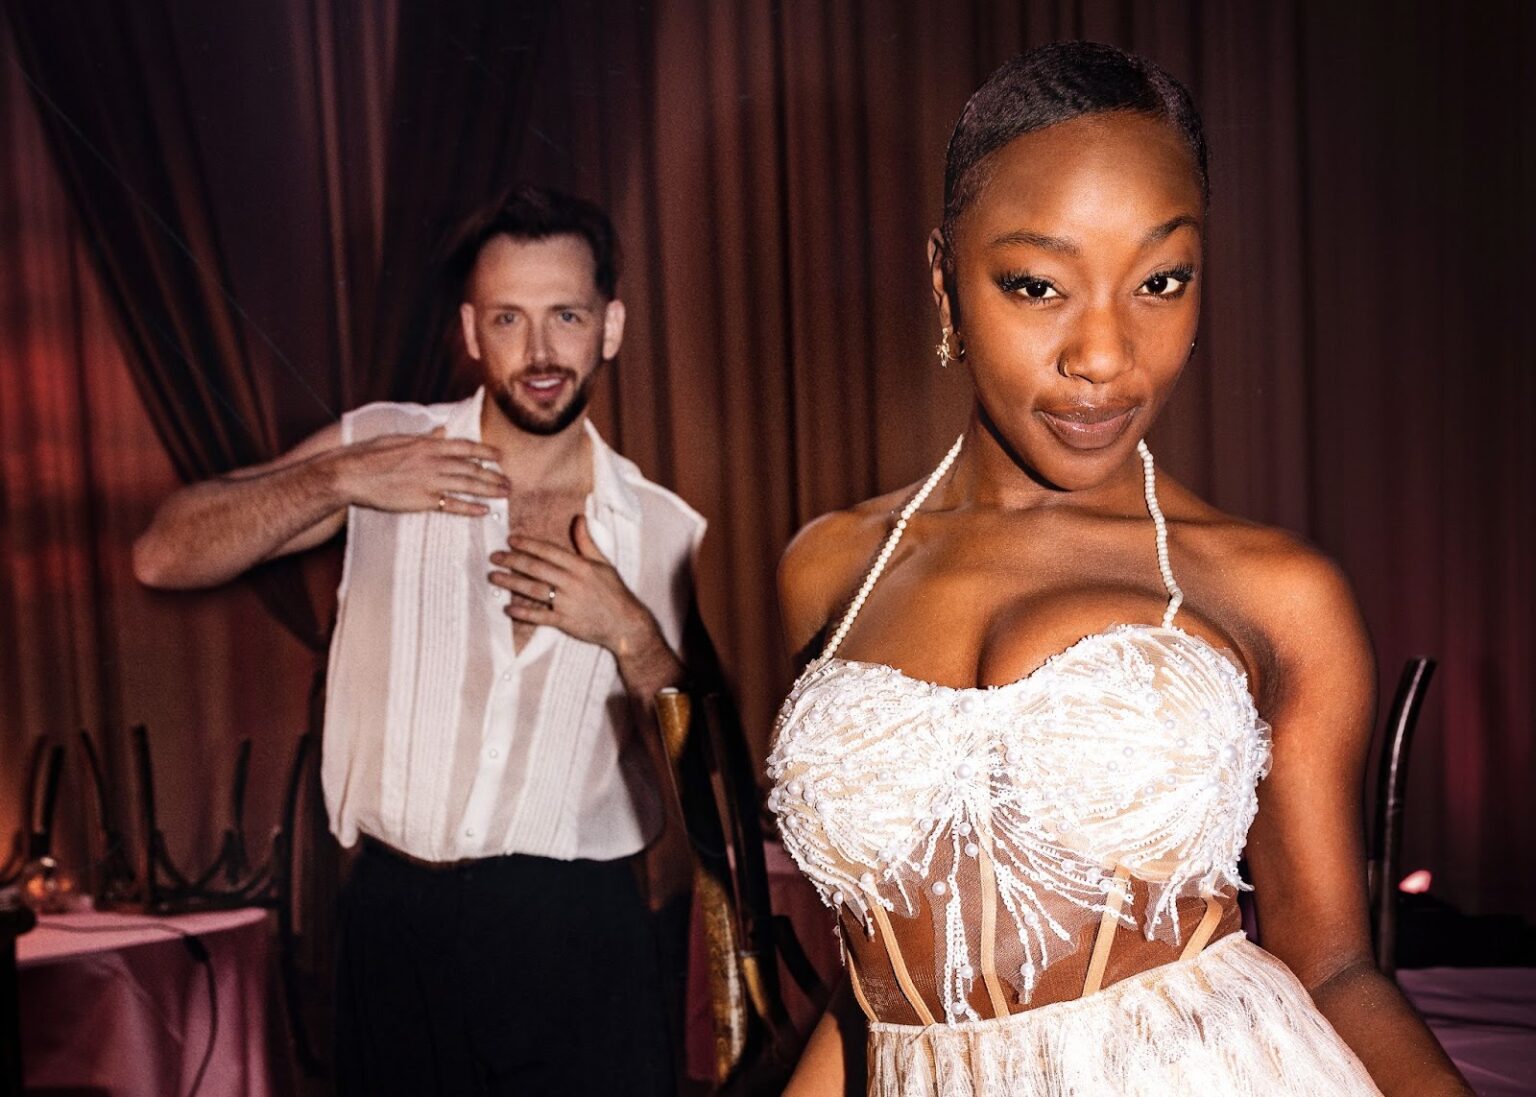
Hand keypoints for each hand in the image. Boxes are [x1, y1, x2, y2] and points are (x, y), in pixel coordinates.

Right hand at [332, 427, 506, 515]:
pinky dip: (470, 508)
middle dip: (493, 475)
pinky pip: (452, 505)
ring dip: (489, 490)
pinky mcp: (422, 500)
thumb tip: (441, 431)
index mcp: (428, 445)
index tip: (499, 456)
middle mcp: (433, 461)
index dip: (485, 452)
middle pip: (472, 468)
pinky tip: (484, 511)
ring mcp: (429, 481)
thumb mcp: (399, 439)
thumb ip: (424, 437)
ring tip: (504, 494)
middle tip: (509, 481)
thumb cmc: (370, 455)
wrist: (351, 474)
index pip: (465, 447)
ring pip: (467, 485)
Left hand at [488, 515, 659, 654]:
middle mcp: (572, 582)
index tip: (511, 540)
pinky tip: (508, 608)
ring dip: (511, 583)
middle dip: (513, 561)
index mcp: (581, 566)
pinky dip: (523, 613)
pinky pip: (540, 616)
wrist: (625, 624)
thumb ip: (586, 541)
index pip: (549, 551)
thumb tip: (578, 518)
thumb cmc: (614, 592)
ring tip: (494, 577)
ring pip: (534, 590)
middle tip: (494, 556)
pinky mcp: (565, 622)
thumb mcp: (604, 563)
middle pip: (537, 569)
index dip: (528, 544)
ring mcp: (568, 603)